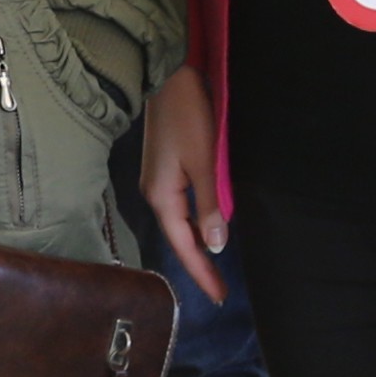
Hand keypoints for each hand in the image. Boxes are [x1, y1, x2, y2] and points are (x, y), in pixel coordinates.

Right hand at [139, 69, 226, 301]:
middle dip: (199, 265)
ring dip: (197, 247)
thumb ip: (210, 206)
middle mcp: (154, 194)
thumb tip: (216, 245)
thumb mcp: (204, 164)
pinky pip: (179, 208)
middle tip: (220, 291)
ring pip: (179, 224)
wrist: (168, 80)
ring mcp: (157, 182)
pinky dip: (193, 225)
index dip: (202, 272)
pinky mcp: (164, 171)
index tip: (218, 296)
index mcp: (162, 197)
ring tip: (214, 269)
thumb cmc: (188, 118)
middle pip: (179, 239)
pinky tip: (205, 231)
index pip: (184, 245)